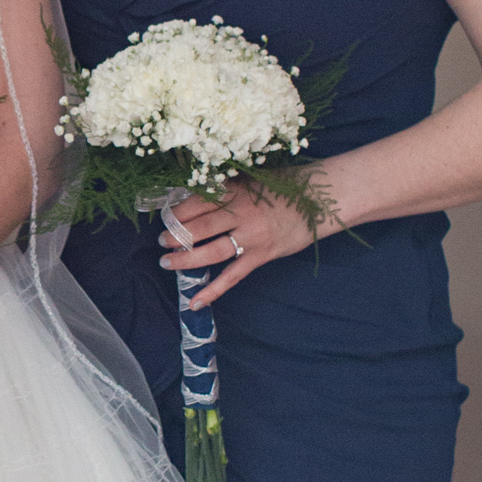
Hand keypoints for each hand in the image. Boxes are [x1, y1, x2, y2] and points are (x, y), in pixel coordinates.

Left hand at [158, 180, 327, 309]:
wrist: (321, 198)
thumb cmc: (285, 185)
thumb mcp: (251, 178)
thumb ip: (225, 188)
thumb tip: (192, 198)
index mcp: (235, 191)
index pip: (196, 204)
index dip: (176, 213)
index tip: (164, 218)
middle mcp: (240, 213)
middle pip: (199, 228)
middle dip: (175, 237)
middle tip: (161, 242)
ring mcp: (251, 237)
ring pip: (211, 252)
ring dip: (186, 259)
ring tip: (167, 263)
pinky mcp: (262, 255)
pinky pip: (233, 276)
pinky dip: (213, 290)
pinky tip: (195, 302)